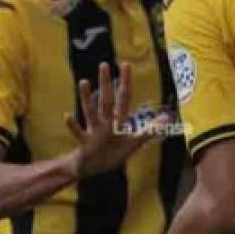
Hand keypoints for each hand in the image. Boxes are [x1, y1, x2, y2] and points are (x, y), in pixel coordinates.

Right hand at [65, 62, 171, 178]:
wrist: (93, 168)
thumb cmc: (112, 152)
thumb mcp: (133, 143)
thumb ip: (150, 131)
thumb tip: (167, 118)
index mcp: (118, 121)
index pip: (124, 98)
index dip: (126, 82)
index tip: (126, 64)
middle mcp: (105, 122)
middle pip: (107, 101)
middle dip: (106, 84)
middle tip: (104, 65)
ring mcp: (94, 132)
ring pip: (91, 112)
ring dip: (87, 98)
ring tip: (84, 81)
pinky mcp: (85, 143)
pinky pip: (79, 133)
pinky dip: (73, 126)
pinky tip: (67, 115)